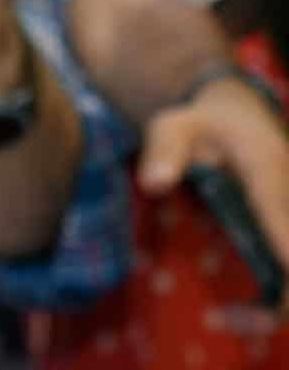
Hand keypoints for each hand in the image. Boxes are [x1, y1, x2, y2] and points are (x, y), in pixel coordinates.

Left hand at [139, 74, 288, 321]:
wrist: (237, 110)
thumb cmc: (202, 119)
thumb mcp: (175, 124)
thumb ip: (164, 149)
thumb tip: (152, 184)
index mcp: (270, 174)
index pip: (286, 229)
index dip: (286, 272)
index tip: (270, 305)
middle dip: (282, 302)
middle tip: (233, 317)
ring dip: (280, 301)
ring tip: (233, 317)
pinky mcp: (286, 227)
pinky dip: (278, 291)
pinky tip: (242, 305)